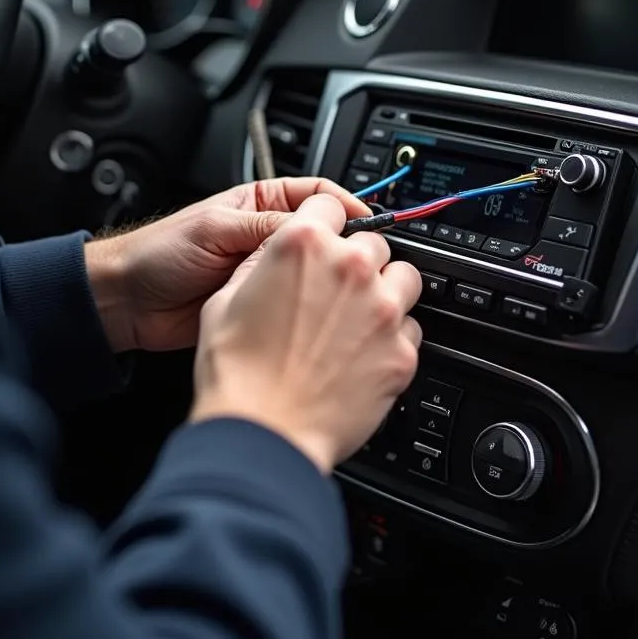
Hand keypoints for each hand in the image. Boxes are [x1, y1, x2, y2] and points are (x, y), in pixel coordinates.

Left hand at [84, 178, 370, 353]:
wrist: (126, 303)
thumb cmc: (159, 253)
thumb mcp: (216, 228)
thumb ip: (267, 226)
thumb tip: (316, 228)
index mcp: (259, 203)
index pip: (316, 196)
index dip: (344, 206)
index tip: (366, 223)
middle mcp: (267, 235)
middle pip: (320, 236)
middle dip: (340, 246)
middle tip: (359, 261)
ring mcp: (266, 272)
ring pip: (311, 273)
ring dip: (324, 281)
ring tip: (340, 290)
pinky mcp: (261, 305)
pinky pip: (294, 304)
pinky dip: (307, 309)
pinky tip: (316, 314)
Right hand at [190, 193, 423, 473]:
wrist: (262, 435)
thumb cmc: (237, 375)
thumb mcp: (225, 299)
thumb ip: (261, 265)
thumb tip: (276, 257)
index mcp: (303, 245)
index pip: (329, 203)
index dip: (324, 218)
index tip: (328, 231)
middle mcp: (349, 268)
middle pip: (373, 241)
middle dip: (356, 260)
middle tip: (335, 290)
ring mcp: (381, 310)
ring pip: (404, 278)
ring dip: (385, 291)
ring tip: (359, 317)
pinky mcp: (402, 352)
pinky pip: (412, 329)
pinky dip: (393, 338)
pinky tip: (365, 354)